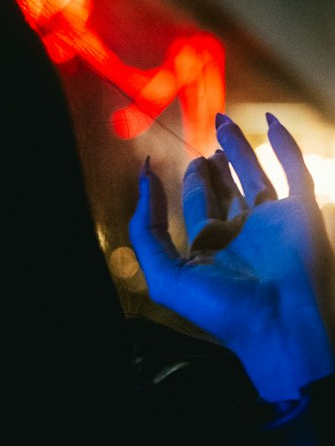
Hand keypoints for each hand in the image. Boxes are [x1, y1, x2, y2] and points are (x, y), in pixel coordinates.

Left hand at [129, 112, 334, 400]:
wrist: (278, 323)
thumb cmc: (221, 308)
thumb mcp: (166, 275)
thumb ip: (146, 230)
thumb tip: (144, 177)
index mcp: (211, 247)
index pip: (196, 205)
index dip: (183, 183)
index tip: (165, 161)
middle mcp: (241, 232)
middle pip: (224, 189)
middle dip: (211, 167)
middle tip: (202, 149)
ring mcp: (273, 220)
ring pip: (254, 173)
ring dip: (239, 148)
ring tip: (222, 122)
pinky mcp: (302, 211)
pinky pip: (295, 170)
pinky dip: (285, 145)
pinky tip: (270, 121)